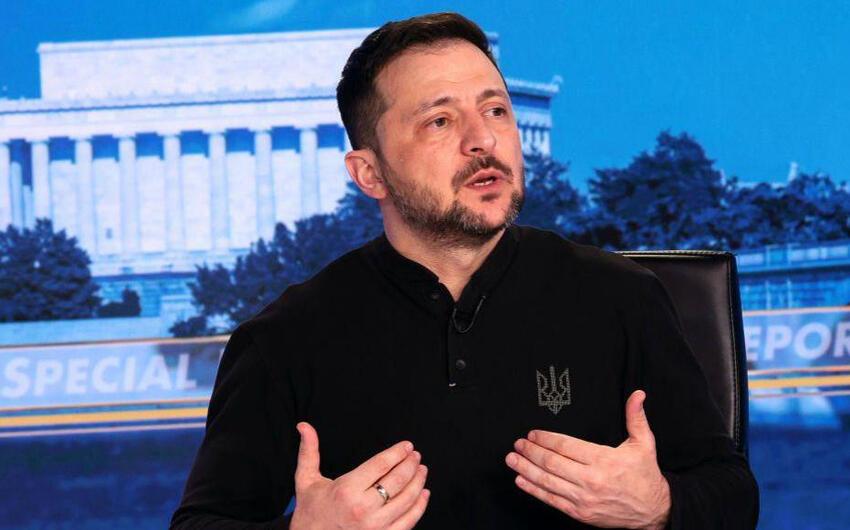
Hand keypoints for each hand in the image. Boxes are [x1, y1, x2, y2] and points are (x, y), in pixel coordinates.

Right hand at [290, 422, 429, 529]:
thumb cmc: (310, 512)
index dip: (398, 452)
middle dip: (411, 464)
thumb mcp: (306, 480)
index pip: (381, 465)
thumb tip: (304, 426)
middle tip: (416, 456)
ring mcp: (375, 527)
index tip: (407, 446)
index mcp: (346, 490)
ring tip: (422, 470)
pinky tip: (423, 494)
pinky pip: (408, 521)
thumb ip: (309, 452)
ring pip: (407, 500)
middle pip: (398, 480)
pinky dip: (419, 507)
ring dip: (418, 482)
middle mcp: (363, 509)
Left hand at [505, 390, 670, 528]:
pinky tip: (521, 480)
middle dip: (530, 452)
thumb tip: (638, 394)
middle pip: (552, 463)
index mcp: (603, 459)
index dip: (545, 439)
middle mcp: (591, 480)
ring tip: (512, 459)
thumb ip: (636, 417)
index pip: (566, 446)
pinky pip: (552, 500)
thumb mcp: (644, 443)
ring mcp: (584, 498)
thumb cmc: (645, 475)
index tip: (533, 434)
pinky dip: (534, 489)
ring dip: (526, 469)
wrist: (654, 511)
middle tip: (518, 444)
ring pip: (547, 481)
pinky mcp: (580, 513)